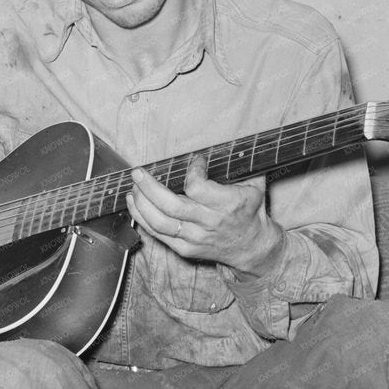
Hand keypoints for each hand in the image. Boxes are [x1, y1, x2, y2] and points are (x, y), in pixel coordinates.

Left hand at [126, 156, 284, 276]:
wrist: (253, 247)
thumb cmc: (251, 211)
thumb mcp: (254, 185)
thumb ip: (239, 163)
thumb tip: (227, 139)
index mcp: (229, 204)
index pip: (198, 188)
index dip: (192, 171)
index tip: (194, 160)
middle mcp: (210, 222)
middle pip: (172, 206)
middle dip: (149, 187)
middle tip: (138, 172)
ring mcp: (196, 238)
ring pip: (160, 222)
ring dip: (142, 203)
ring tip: (134, 186)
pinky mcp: (185, 249)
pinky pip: (158, 234)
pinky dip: (141, 217)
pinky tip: (134, 202)